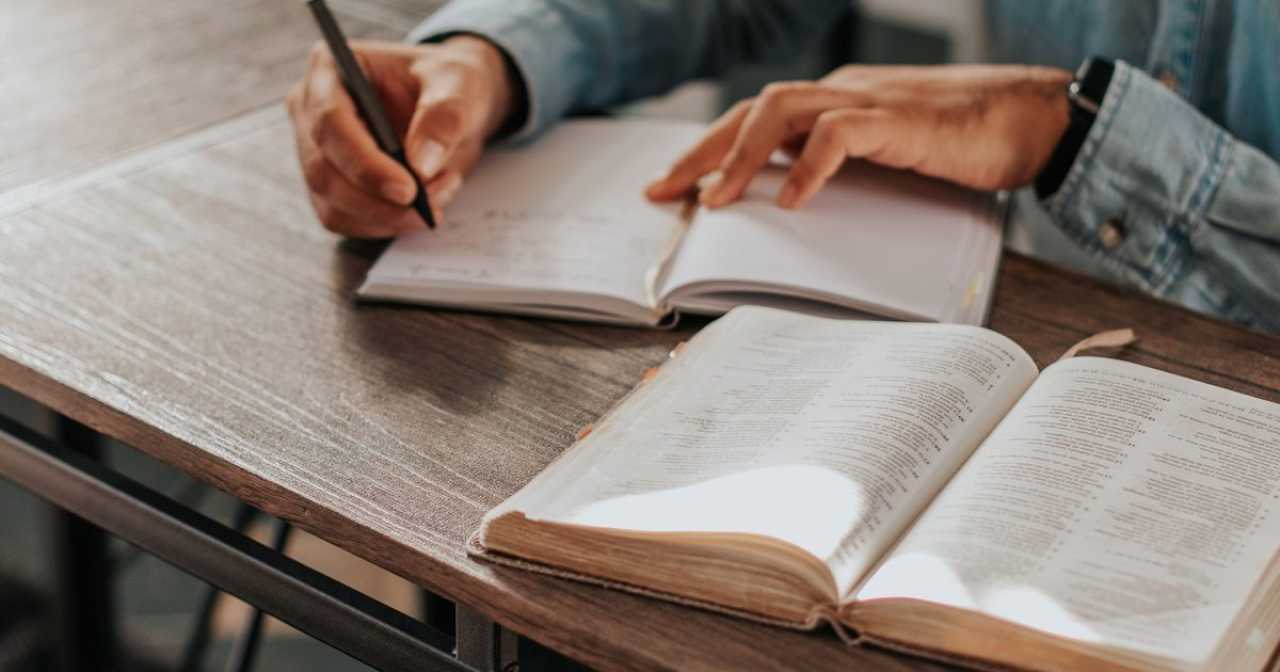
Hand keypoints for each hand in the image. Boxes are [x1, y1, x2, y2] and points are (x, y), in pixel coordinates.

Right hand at [286, 36, 515, 237]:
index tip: (407, 189)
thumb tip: (421, 166)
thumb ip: (444, 118)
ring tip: (439, 193)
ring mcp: (316, 152)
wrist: (454, 105)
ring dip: (390, 215)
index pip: (330, 123)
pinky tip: (422, 204)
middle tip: (433, 201)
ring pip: (334, 205)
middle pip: (324, 172)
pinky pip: (348, 221)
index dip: (364, 163)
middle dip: (381, 200)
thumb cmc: (447, 82)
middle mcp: (310, 111)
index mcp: (329, 70)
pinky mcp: (331, 187)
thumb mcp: (459, 84)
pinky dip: (388, 223)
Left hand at [645, 64, 1071, 209]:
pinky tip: (793, 201)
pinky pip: (840, 133)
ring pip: (782, 109)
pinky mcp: (899, 119)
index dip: (708, 151)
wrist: (1033, 117)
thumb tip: (792, 213)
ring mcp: (868, 102)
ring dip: (741, 156)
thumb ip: (843, 177)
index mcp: (834, 104)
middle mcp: (841, 95)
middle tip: (662, 193)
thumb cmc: (965, 143)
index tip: (670, 188)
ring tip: (716, 200)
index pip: (754, 120)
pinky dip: (809, 167)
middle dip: (701, 153)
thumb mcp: (888, 164)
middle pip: (751, 111)